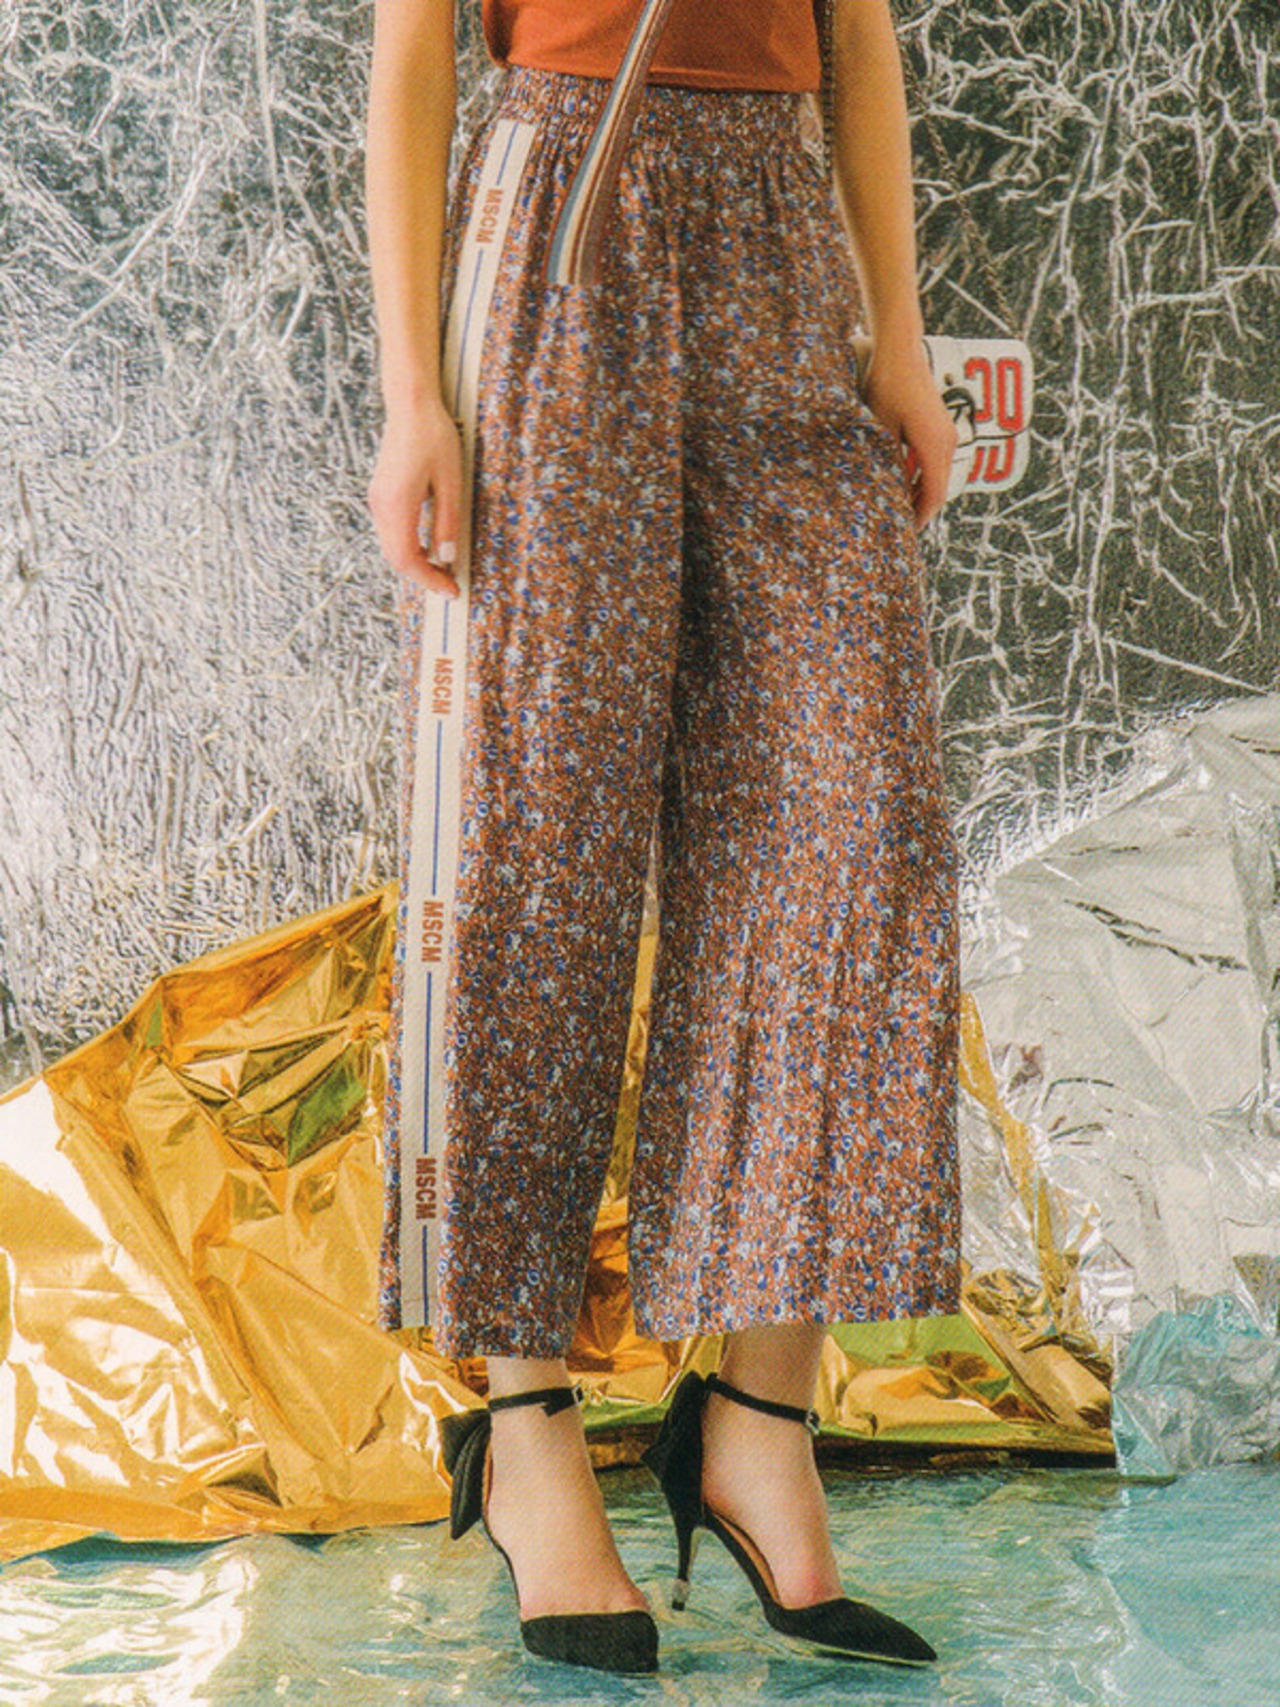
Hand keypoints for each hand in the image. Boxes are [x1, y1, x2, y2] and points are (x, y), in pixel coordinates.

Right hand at [366, 396, 462, 597]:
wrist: (410, 406)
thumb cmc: (433, 437)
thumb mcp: (450, 481)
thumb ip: (447, 522)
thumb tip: (446, 557)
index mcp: (398, 503)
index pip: (408, 557)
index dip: (428, 579)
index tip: (450, 590)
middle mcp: (382, 505)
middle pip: (396, 557)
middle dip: (422, 576)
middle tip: (448, 585)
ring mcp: (378, 501)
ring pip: (392, 547)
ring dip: (415, 563)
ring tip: (442, 571)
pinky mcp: (381, 495)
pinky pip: (392, 532)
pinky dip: (409, 547)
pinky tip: (429, 547)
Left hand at [860, 338, 956, 528]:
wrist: (899, 350)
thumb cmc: (886, 385)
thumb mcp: (880, 430)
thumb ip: (889, 464)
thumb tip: (892, 494)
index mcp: (934, 446)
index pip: (934, 495)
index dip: (921, 517)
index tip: (906, 534)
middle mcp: (947, 441)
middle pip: (939, 488)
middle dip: (921, 509)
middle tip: (900, 527)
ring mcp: (946, 432)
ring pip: (937, 475)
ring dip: (921, 493)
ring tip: (899, 508)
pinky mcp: (939, 425)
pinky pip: (935, 460)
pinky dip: (922, 476)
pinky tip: (903, 482)